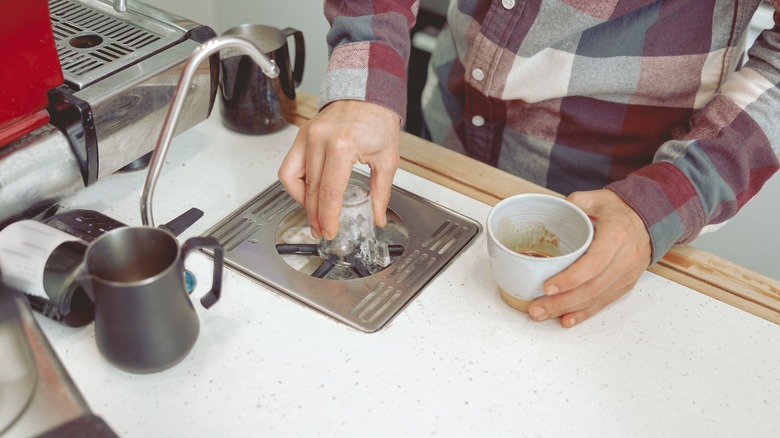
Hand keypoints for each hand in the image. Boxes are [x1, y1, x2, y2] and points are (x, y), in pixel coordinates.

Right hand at [278, 100, 400, 238]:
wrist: (368, 93)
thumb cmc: (378, 120)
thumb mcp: (387, 159)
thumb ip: (380, 192)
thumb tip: (378, 217)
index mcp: (343, 146)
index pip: (329, 192)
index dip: (328, 217)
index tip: (330, 231)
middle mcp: (320, 140)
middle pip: (311, 190)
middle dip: (315, 215)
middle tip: (322, 230)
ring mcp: (307, 136)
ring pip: (292, 179)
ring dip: (302, 201)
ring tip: (314, 214)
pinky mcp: (302, 135)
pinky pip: (289, 166)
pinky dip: (296, 183)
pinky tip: (308, 192)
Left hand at [527, 189, 651, 326]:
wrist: (647, 220)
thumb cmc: (618, 210)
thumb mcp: (596, 198)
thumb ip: (573, 203)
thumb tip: (548, 213)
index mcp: (617, 235)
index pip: (594, 263)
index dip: (570, 279)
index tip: (547, 287)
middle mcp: (625, 258)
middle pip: (592, 287)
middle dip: (561, 301)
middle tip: (536, 308)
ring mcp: (627, 275)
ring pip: (596, 299)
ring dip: (567, 310)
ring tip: (541, 314)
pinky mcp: (625, 285)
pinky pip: (603, 302)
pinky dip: (583, 313)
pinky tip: (565, 319)